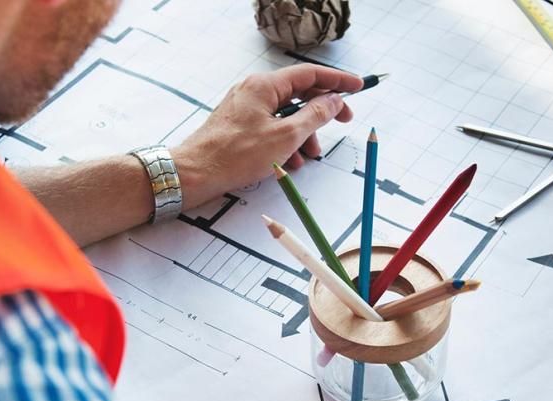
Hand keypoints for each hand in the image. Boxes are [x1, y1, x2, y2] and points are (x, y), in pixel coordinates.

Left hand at [172, 64, 361, 208]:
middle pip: (298, 94)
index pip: (309, 74)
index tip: (357, 87)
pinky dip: (284, 143)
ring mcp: (244, 108)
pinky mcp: (238, 126)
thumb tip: (332, 101)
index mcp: (265, 85)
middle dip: (321, 114)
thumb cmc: (234, 155)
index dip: (337, 80)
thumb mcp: (286, 136)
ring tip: (309, 157)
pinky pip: (270, 128)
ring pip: (285, 115)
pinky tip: (288, 164)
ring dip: (303, 135)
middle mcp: (253, 91)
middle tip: (342, 122)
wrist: (194, 174)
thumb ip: (314, 116)